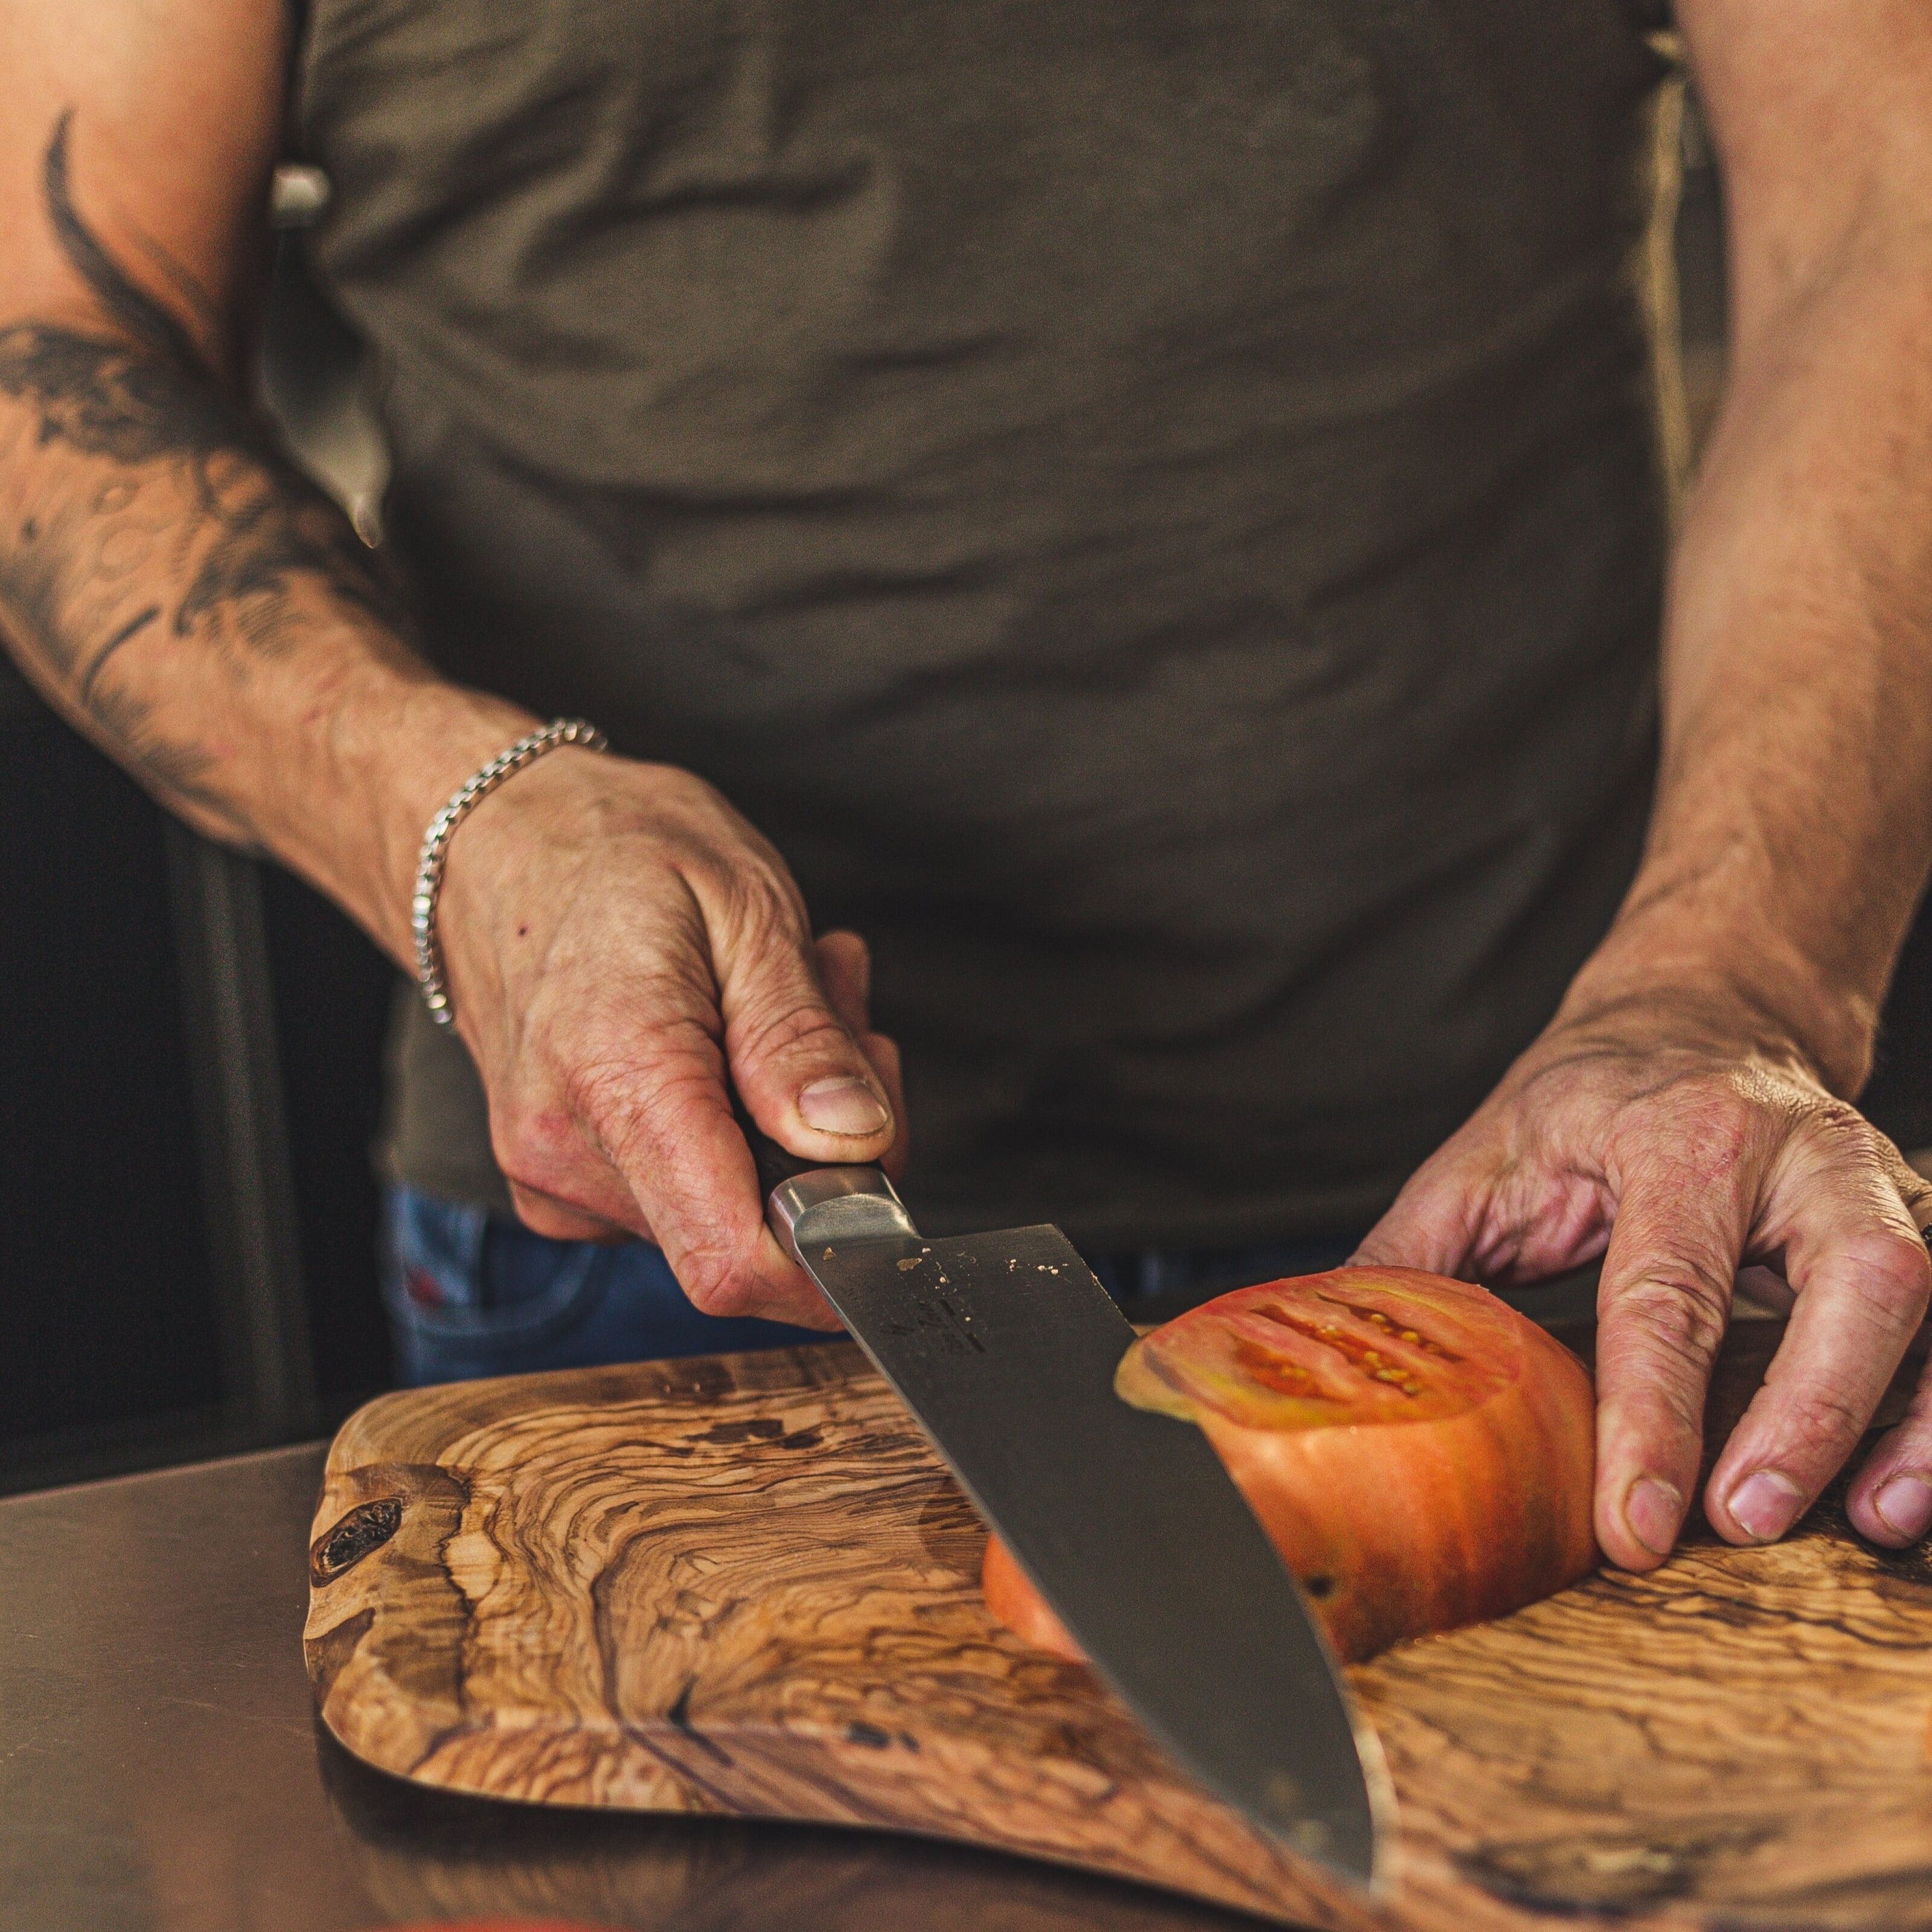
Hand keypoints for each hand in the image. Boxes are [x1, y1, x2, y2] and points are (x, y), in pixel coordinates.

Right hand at [434, 747, 905, 1324]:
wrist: (494, 840)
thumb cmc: (614, 850)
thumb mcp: (745, 908)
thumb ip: (799, 1040)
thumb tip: (857, 1141)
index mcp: (615, 1079)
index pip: (730, 1259)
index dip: (831, 1251)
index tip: (880, 1173)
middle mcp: (568, 1152)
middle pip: (752, 1232)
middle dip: (830, 1142)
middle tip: (836, 1013)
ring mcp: (558, 1177)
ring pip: (730, 1210)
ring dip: (789, 1120)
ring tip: (778, 999)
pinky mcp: (566, 1182)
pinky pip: (690, 1190)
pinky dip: (740, 1124)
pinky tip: (733, 1034)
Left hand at [1355, 993, 1931, 1568]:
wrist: (1698, 1018)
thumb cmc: (1582, 1100)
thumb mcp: (1482, 1157)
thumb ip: (1414, 1256)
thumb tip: (1328, 1351)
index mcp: (1680, 1136)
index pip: (1670, 1288)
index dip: (1651, 1413)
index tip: (1633, 1522)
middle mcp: (1803, 1156)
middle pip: (1850, 1282)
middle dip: (1810, 1410)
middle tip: (1748, 1519)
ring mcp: (1877, 1189)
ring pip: (1926, 1302)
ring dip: (1906, 1422)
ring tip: (1871, 1521)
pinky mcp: (1915, 1228)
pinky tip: (1901, 1490)